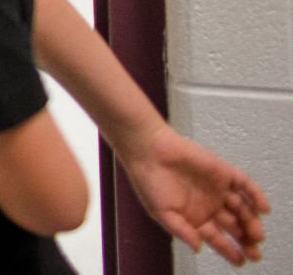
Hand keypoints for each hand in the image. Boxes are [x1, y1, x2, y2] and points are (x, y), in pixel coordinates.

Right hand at [118, 121, 269, 264]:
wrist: (148, 150)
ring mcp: (218, 188)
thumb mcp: (161, 213)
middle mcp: (209, 204)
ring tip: (256, 234)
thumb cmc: (148, 180)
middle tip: (254, 251)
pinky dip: (256, 196)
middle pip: (235, 226)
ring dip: (251, 222)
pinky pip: (245, 185)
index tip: (240, 261)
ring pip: (243, 208)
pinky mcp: (224, 172)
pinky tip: (263, 209)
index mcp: (194, 217)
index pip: (217, 238)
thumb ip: (181, 231)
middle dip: (246, 240)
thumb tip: (198, 247)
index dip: (229, 250)